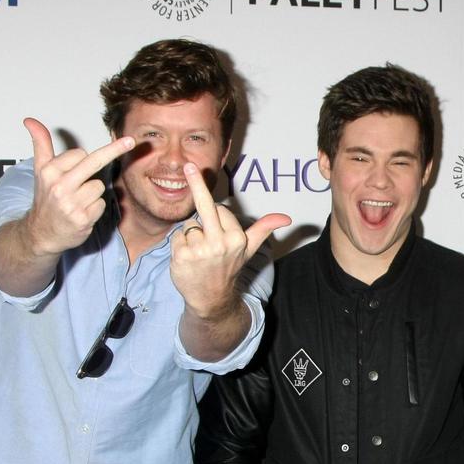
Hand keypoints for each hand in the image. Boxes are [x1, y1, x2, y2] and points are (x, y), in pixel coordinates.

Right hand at [20, 118, 136, 256]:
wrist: (40, 233)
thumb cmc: (45, 198)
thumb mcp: (39, 170)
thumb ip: (40, 144)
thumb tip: (29, 120)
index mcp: (49, 172)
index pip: (80, 154)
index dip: (82, 159)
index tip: (82, 162)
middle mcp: (59, 187)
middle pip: (95, 161)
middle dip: (116, 149)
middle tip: (131, 141)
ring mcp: (71, 204)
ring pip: (99, 186)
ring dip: (93, 193)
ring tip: (77, 201)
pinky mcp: (82, 219)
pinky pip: (101, 203)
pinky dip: (95, 208)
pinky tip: (82, 213)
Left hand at [169, 162, 290, 317]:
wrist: (210, 298)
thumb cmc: (228, 268)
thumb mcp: (249, 248)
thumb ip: (264, 229)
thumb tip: (286, 218)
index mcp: (236, 238)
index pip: (219, 209)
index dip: (217, 218)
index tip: (220, 232)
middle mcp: (219, 243)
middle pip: (204, 205)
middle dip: (196, 182)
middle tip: (188, 165)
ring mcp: (199, 250)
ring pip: (188, 225)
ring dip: (190, 236)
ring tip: (198, 254)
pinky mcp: (181, 256)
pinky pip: (176, 236)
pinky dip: (179, 245)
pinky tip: (188, 258)